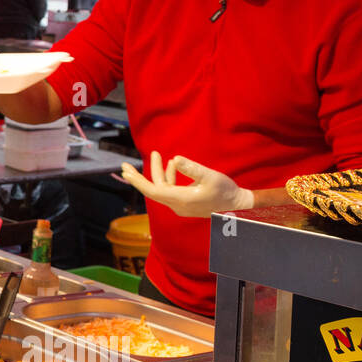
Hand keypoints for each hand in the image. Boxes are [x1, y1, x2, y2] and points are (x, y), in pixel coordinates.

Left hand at [119, 152, 252, 217]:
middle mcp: (176, 204)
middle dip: (138, 177)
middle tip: (124, 166)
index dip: (137, 181)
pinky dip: (169, 177)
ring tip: (155, 154)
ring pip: (162, 187)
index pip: (152, 190)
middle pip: (152, 190)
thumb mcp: (210, 176)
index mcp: (180, 199)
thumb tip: (175, 159)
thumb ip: (192, 168)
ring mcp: (180, 205)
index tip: (126, 172)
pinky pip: (170, 189)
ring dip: (158, 172)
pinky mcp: (185, 203)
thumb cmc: (225, 191)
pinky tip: (173, 164)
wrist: (237, 206)